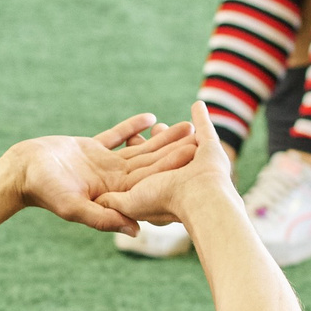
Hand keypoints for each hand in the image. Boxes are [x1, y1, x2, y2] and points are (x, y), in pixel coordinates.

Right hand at [11, 115, 198, 233]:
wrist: (21, 173)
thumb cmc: (44, 191)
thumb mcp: (74, 207)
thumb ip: (104, 218)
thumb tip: (138, 231)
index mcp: (113, 195)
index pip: (148, 181)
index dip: (171, 168)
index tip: (193, 157)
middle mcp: (113, 182)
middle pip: (150, 165)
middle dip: (173, 151)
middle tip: (199, 137)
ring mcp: (104, 166)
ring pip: (139, 150)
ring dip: (161, 138)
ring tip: (185, 125)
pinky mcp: (92, 150)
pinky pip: (117, 136)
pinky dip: (132, 127)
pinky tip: (151, 117)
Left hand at [97, 104, 236, 228]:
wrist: (204, 202)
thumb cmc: (166, 203)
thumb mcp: (131, 203)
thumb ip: (112, 202)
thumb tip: (99, 199)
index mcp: (156, 187)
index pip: (140, 167)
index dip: (134, 154)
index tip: (129, 141)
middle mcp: (176, 176)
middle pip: (161, 156)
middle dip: (154, 143)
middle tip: (150, 130)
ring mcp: (196, 162)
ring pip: (182, 144)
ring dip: (175, 135)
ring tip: (171, 125)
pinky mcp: (211, 148)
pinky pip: (205, 128)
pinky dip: (201, 118)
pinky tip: (197, 107)